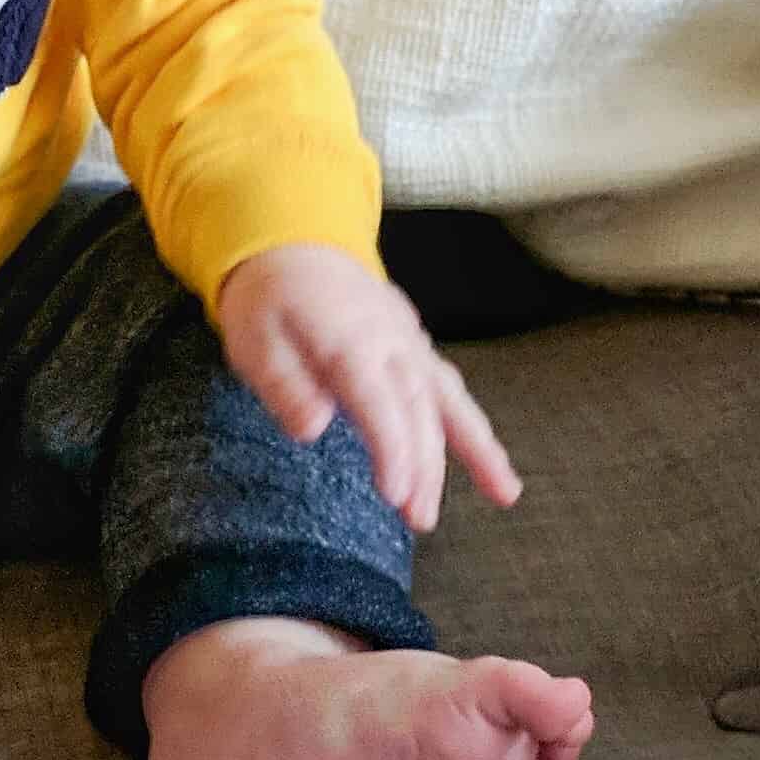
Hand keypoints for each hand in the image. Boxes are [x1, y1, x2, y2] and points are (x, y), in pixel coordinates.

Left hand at [215, 243, 521, 532]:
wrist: (291, 240)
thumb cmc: (268, 298)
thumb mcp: (253, 339)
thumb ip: (283, 384)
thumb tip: (312, 428)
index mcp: (348, 341)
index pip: (378, 403)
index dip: (392, 451)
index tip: (397, 496)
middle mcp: (390, 341)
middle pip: (418, 410)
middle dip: (426, 468)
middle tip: (422, 519)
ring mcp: (408, 340)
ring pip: (448, 398)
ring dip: (476, 448)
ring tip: (506, 493)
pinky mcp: (413, 343)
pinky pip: (448, 385)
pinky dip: (471, 421)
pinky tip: (488, 455)